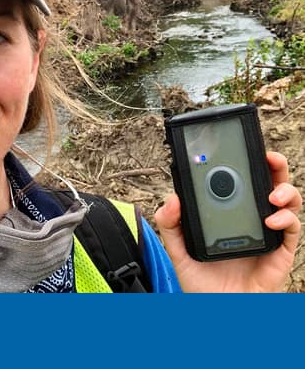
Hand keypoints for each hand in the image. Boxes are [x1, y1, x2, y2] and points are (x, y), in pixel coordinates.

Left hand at [155, 152, 302, 291]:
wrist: (218, 313)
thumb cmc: (200, 282)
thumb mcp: (178, 250)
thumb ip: (170, 224)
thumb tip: (172, 199)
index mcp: (229, 214)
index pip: (240, 182)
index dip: (245, 164)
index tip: (239, 148)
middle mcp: (251, 219)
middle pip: (268, 185)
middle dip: (273, 166)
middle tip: (268, 157)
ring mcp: (267, 234)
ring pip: (286, 203)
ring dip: (285, 191)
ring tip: (272, 194)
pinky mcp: (279, 252)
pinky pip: (291, 231)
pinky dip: (286, 220)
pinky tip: (271, 219)